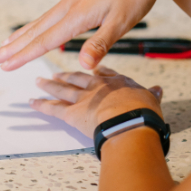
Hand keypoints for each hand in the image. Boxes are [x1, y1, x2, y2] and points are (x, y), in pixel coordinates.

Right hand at [0, 0, 182, 70]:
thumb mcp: (123, 21)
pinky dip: (38, 23)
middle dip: (14, 46)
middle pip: (36, 30)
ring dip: (23, 34)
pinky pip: (51, 13)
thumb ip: (100, 44)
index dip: (23, 55)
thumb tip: (83, 66)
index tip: (5, 65)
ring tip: (6, 44)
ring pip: (42, 20)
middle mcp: (69, 5)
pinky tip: (38, 26)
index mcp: (78, 14)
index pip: (44, 40)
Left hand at [31, 66, 162, 138]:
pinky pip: (52, 109)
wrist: (130, 122)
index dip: (96, 71)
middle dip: (66, 76)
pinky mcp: (71, 114)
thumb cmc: (143, 113)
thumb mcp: (151, 100)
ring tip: (39, 82)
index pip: (104, 74)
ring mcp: (82, 99)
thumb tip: (158, 90)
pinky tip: (31, 102)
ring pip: (62, 90)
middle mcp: (97, 87)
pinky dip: (41, 106)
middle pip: (78, 78)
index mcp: (117, 82)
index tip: (91, 68)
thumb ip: (152, 95)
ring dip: (49, 86)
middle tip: (56, 73)